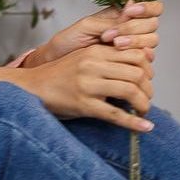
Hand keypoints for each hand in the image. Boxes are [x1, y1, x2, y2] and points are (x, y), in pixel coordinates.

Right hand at [0, 43, 154, 132]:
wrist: (32, 87)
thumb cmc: (59, 75)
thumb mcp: (82, 58)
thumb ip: (107, 59)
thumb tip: (140, 69)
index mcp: (94, 51)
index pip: (136, 54)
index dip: (148, 69)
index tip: (146, 81)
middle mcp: (92, 65)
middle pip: (137, 73)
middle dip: (148, 89)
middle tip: (145, 98)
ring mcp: (87, 85)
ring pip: (130, 91)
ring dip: (143, 104)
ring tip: (142, 110)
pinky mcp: (83, 105)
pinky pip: (115, 114)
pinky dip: (134, 123)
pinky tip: (145, 128)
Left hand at [24, 0, 161, 69]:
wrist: (59, 64)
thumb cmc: (69, 42)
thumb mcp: (88, 26)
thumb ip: (111, 20)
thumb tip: (133, 6)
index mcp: (122, 16)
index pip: (152, 8)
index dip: (147, 8)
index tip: (130, 11)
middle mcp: (132, 30)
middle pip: (152, 24)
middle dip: (134, 27)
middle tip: (112, 35)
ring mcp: (133, 46)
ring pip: (152, 40)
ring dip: (136, 41)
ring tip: (115, 44)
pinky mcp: (131, 63)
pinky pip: (146, 59)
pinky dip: (138, 57)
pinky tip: (124, 57)